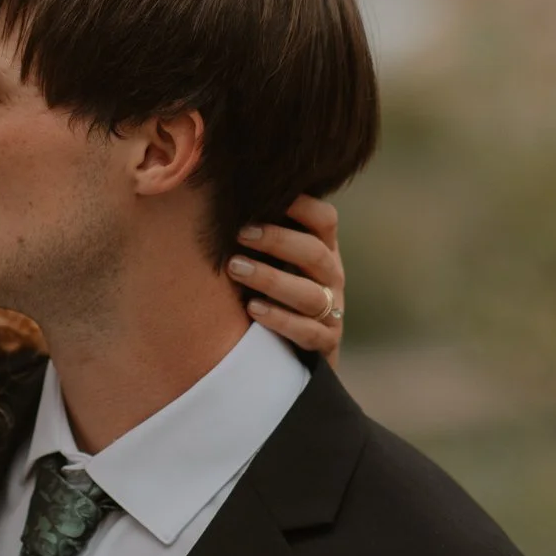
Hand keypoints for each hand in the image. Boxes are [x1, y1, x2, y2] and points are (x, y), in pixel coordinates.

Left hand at [229, 195, 345, 357]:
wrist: (292, 358)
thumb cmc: (274, 298)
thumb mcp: (274, 264)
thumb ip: (260, 238)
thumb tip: (223, 200)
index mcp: (322, 252)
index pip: (325, 219)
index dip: (302, 205)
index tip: (265, 197)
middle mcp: (331, 278)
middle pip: (314, 253)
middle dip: (277, 240)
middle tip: (240, 234)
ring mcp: (331, 311)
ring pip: (309, 293)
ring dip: (271, 279)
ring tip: (235, 269)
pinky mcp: (324, 343)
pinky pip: (308, 332)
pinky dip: (280, 319)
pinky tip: (252, 308)